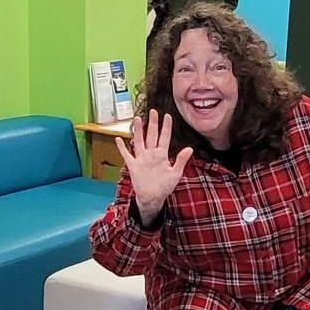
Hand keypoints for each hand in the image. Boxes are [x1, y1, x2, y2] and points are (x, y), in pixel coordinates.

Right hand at [116, 110, 192, 226]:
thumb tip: (189, 148)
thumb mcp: (175, 173)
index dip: (166, 127)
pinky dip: (122, 147)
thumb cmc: (165, 186)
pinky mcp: (133, 165)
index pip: (164, 137)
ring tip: (137, 119)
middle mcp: (151, 154)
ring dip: (138, 131)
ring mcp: (141, 159)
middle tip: (153, 111)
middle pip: (151, 135)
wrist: (152, 198)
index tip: (167, 116)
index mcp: (162, 155)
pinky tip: (119, 139)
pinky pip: (126, 154)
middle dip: (152, 123)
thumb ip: (181, 160)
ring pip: (139, 141)